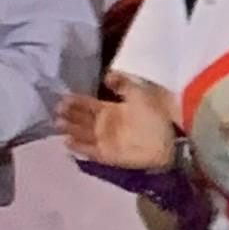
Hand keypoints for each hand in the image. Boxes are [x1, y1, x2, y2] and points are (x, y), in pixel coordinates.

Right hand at [61, 89, 178, 173]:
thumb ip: (123, 84)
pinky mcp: (107, 155)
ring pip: (81, 134)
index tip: (62, 98)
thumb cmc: (156, 115)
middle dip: (69, 114)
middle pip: (81, 119)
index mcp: (111, 110)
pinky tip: (67, 142)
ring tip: (58, 123)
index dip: (76, 101)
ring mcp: (105, 140)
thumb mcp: (140, 94)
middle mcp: (105, 125)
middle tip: (57, 109)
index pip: (88, 105)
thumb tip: (106, 74)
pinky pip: (89, 151)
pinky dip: (78, 147)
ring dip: (70, 129)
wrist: (171, 139)